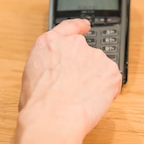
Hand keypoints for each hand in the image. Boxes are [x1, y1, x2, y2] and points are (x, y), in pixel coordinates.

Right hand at [19, 19, 122, 139]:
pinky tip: (92, 102)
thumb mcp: (30, 73)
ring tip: (80, 99)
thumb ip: (48, 64)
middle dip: (84, 71)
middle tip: (74, 90)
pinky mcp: (111, 72)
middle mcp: (75, 45)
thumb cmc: (38, 102)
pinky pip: (112, 83)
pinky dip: (106, 93)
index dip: (79, 27)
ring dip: (95, 82)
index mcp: (51, 43)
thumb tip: (56, 72)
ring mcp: (96, 57)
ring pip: (100, 70)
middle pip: (86, 55)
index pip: (69, 28)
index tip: (85, 26)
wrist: (53, 116)